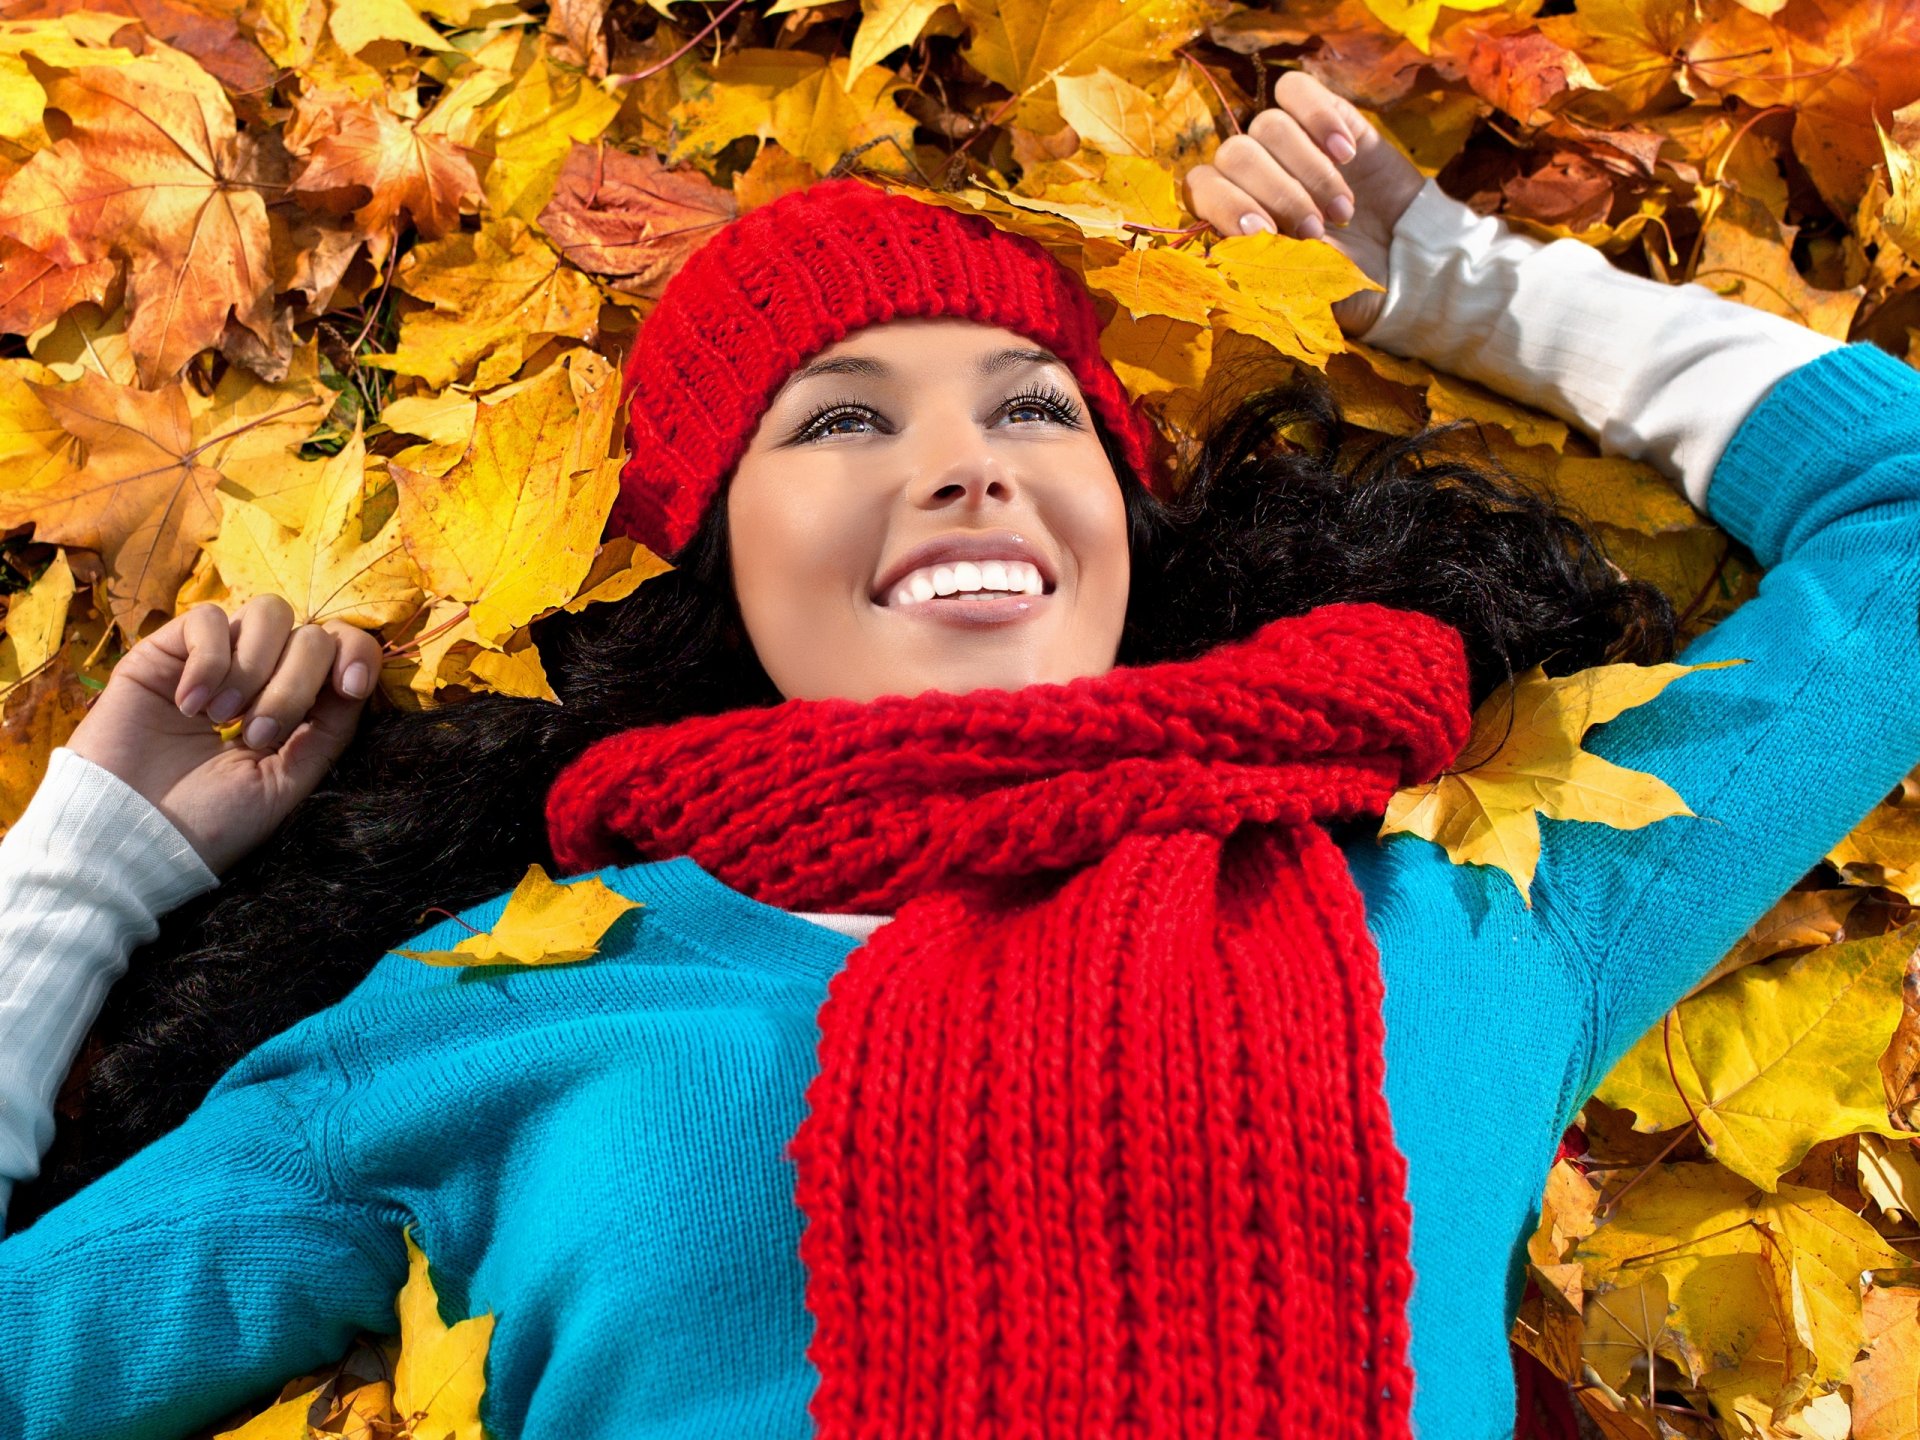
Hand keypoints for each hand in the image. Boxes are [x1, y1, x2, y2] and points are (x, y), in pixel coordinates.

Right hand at [64, 595, 384, 876]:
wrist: (133, 835)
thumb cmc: (210, 820)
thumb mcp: (287, 782)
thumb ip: (328, 732)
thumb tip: (356, 681)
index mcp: (298, 706)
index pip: (343, 649)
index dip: (357, 654)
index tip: (352, 686)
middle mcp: (262, 676)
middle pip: (310, 635)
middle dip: (295, 684)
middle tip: (256, 735)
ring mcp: (216, 660)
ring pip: (268, 613)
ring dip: (256, 668)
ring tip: (223, 718)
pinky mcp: (166, 651)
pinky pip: (208, 618)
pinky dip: (209, 661)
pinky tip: (188, 706)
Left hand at [1184, 70, 1426, 337]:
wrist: (1402, 262)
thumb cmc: (1342, 279)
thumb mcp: (1301, 281)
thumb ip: (1267, 258)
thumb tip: (1245, 232)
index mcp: (1233, 209)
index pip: (1202, 185)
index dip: (1228, 204)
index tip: (1266, 232)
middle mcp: (1252, 170)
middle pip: (1236, 153)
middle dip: (1278, 194)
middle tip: (1316, 230)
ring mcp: (1287, 140)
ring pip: (1269, 125)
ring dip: (1309, 171)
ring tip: (1343, 210)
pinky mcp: (1326, 114)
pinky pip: (1297, 91)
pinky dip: (1320, 118)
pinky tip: (1348, 154)